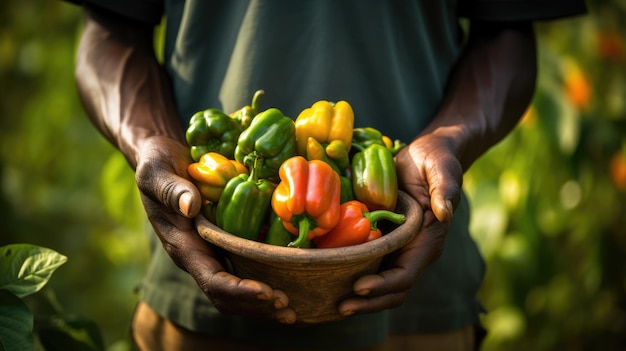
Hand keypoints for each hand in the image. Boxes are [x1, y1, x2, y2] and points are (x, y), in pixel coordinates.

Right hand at [135, 136, 296, 323]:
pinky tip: (292, 280)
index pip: (211, 279)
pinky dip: (268, 278)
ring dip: (263, 302)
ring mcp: (214, 250)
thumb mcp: (157, 170)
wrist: (163, 158)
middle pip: (227, 296)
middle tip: (287, 308)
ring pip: (238, 288)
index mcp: (183, 246)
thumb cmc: (158, 163)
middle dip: (256, 305)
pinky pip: (248, 267)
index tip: (265, 291)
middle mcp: (199, 255)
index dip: (238, 290)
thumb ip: (170, 188)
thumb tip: (190, 206)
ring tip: (291, 309)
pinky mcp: (227, 241)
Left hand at [338, 133, 462, 314]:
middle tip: (340, 306)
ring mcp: (397, 248)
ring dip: (360, 297)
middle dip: (368, 302)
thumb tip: (444, 213)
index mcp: (427, 241)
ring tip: (332, 301)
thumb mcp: (441, 168)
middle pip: (392, 290)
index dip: (383, 285)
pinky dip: (352, 274)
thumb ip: (444, 189)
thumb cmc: (435, 160)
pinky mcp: (383, 240)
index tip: (359, 286)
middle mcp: (413, 251)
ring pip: (380, 283)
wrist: (426, 154)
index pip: (405, 275)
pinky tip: (328, 275)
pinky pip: (369, 265)